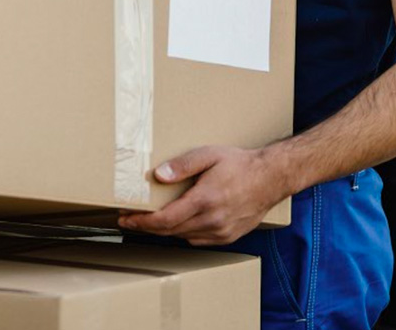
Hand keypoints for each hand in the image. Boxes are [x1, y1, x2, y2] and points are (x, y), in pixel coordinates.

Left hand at [118, 145, 287, 245]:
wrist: (270, 178)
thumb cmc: (239, 163)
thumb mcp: (209, 155)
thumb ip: (182, 165)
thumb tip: (158, 175)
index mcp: (204, 200)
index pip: (164, 220)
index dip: (141, 222)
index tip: (125, 218)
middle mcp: (211, 221)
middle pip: (169, 231)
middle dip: (146, 227)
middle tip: (128, 219)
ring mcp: (220, 232)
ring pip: (182, 237)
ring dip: (163, 231)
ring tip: (148, 220)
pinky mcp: (227, 237)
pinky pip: (197, 240)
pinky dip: (183, 233)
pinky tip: (177, 223)